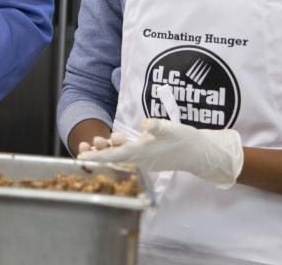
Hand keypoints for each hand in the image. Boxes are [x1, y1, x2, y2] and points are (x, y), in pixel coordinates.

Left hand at [78, 118, 243, 188]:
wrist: (200, 153)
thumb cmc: (186, 140)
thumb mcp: (172, 129)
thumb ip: (158, 126)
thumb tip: (146, 123)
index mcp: (142, 152)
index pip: (115, 155)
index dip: (97, 156)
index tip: (82, 157)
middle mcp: (140, 158)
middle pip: (113, 156)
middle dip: (98, 153)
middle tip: (82, 149)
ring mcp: (144, 158)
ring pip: (120, 154)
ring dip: (107, 149)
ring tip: (96, 142)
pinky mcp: (148, 156)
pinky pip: (128, 153)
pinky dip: (118, 148)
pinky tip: (112, 141)